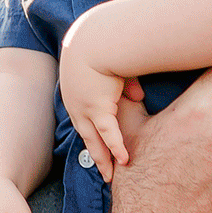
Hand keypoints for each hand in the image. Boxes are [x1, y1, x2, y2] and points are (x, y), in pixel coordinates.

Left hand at [57, 33, 131, 182]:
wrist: (95, 38)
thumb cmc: (104, 43)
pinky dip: (116, 147)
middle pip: (86, 134)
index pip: (83, 115)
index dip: (91, 131)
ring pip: (94, 140)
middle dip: (94, 154)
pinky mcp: (98, 108)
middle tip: (103, 170)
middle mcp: (76, 103)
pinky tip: (124, 160)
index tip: (96, 144)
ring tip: (111, 175)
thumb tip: (137, 96)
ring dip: (103, 158)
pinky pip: (108, 134)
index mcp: (74, 90)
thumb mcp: (112, 63)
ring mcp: (85, 108)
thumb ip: (124, 82)